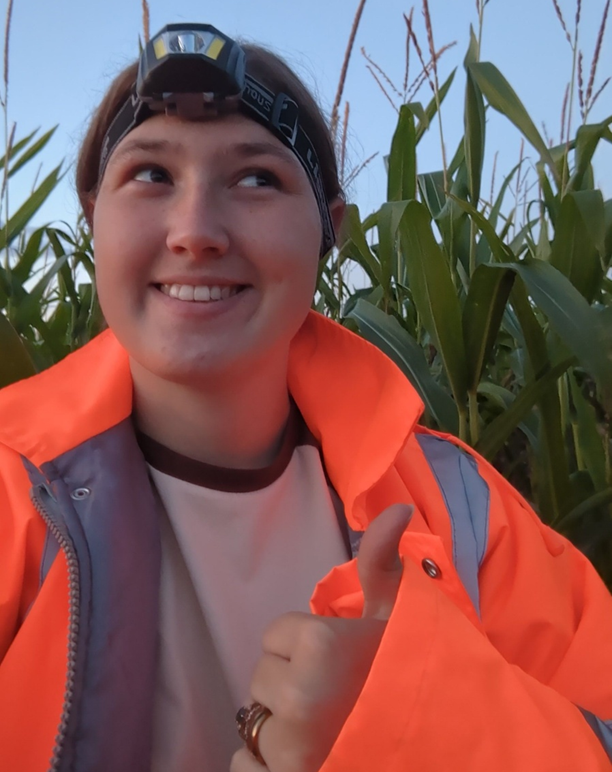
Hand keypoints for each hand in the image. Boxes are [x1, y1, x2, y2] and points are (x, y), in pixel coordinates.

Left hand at [230, 503, 412, 771]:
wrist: (442, 743)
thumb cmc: (410, 673)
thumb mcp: (399, 614)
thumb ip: (383, 561)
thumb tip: (397, 509)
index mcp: (321, 646)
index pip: (274, 635)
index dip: (305, 646)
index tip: (340, 661)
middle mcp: (300, 698)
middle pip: (261, 679)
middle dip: (291, 685)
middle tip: (336, 698)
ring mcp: (292, 750)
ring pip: (253, 723)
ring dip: (280, 727)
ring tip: (325, 731)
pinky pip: (242, 769)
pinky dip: (264, 769)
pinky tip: (306, 760)